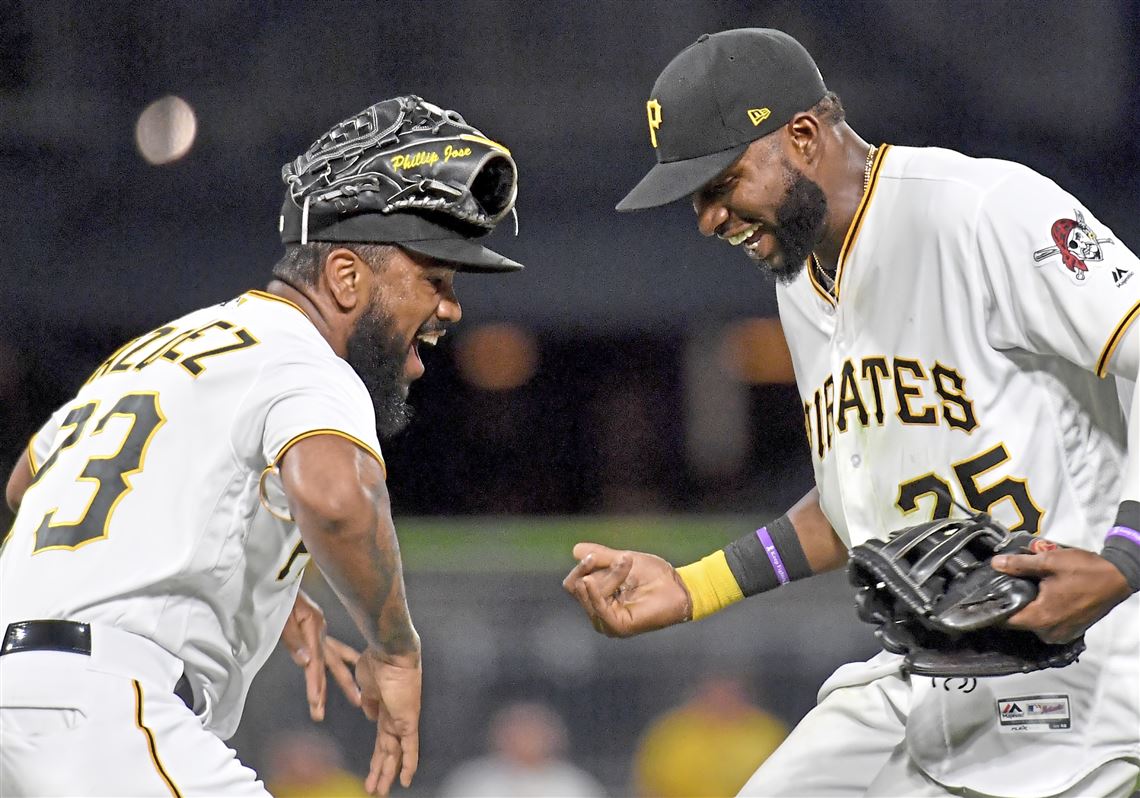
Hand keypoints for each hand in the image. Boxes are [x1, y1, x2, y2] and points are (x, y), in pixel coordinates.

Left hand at [280, 590, 362, 720]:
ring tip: (358, 699)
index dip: (315, 686)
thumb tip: (306, 663)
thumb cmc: (280, 595)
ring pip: (334, 659)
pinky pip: (333, 647)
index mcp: (313, 628)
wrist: (282, 573)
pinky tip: (354, 663)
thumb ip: (294, 640)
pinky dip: (344, 658)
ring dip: (343, 680)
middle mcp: (320, 631)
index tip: (316, 706)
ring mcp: (320, 629)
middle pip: (327, 666)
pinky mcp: (317, 627)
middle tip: (324, 713)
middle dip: (327, 691)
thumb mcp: (283, 616)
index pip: (315, 664)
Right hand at [355, 648, 421, 795]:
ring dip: (385, 774)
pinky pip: (410, 748)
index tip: (372, 769)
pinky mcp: (408, 721)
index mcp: (384, 709)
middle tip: (374, 789)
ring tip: (378, 792)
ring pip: (395, 754)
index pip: (381, 739)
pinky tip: (405, 782)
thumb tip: (370, 715)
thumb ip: (368, 701)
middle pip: (387, 751)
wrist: (389, 651)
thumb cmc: (377, 661)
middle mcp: (395, 717)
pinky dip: (408, 765)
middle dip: (379, 771)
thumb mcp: (366, 684)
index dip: (376, 756)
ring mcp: (403, 720)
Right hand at [562, 542, 691, 637]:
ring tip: (629, 565)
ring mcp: (607, 623)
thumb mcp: (621, 560)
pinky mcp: (617, 627)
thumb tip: (575, 550)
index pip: (573, 584)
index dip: (579, 569)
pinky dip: (595, 593)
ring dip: (610, 575)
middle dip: (600, 569)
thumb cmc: (653, 574)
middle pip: (579, 587)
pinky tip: (591, 582)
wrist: (677, 585)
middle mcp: (599, 614)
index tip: (593, 556)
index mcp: (598, 599)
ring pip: (590, 593)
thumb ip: (599, 557)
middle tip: (625, 559)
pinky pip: (598, 609)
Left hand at [991, 547, 1131, 642]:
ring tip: (1026, 588)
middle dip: (1011, 603)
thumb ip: (1019, 564)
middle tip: (1007, 585)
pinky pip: (1047, 624)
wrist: (1117, 577)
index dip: (992, 607)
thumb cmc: (1085, 570)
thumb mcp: (1048, 561)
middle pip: (1018, 622)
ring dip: (1027, 607)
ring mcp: (1062, 634)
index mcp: (1041, 618)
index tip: (984, 596)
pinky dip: (1042, 612)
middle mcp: (1049, 632)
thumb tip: (996, 563)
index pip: (1004, 620)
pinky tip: (1041, 595)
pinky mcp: (1071, 631)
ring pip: (1033, 623)